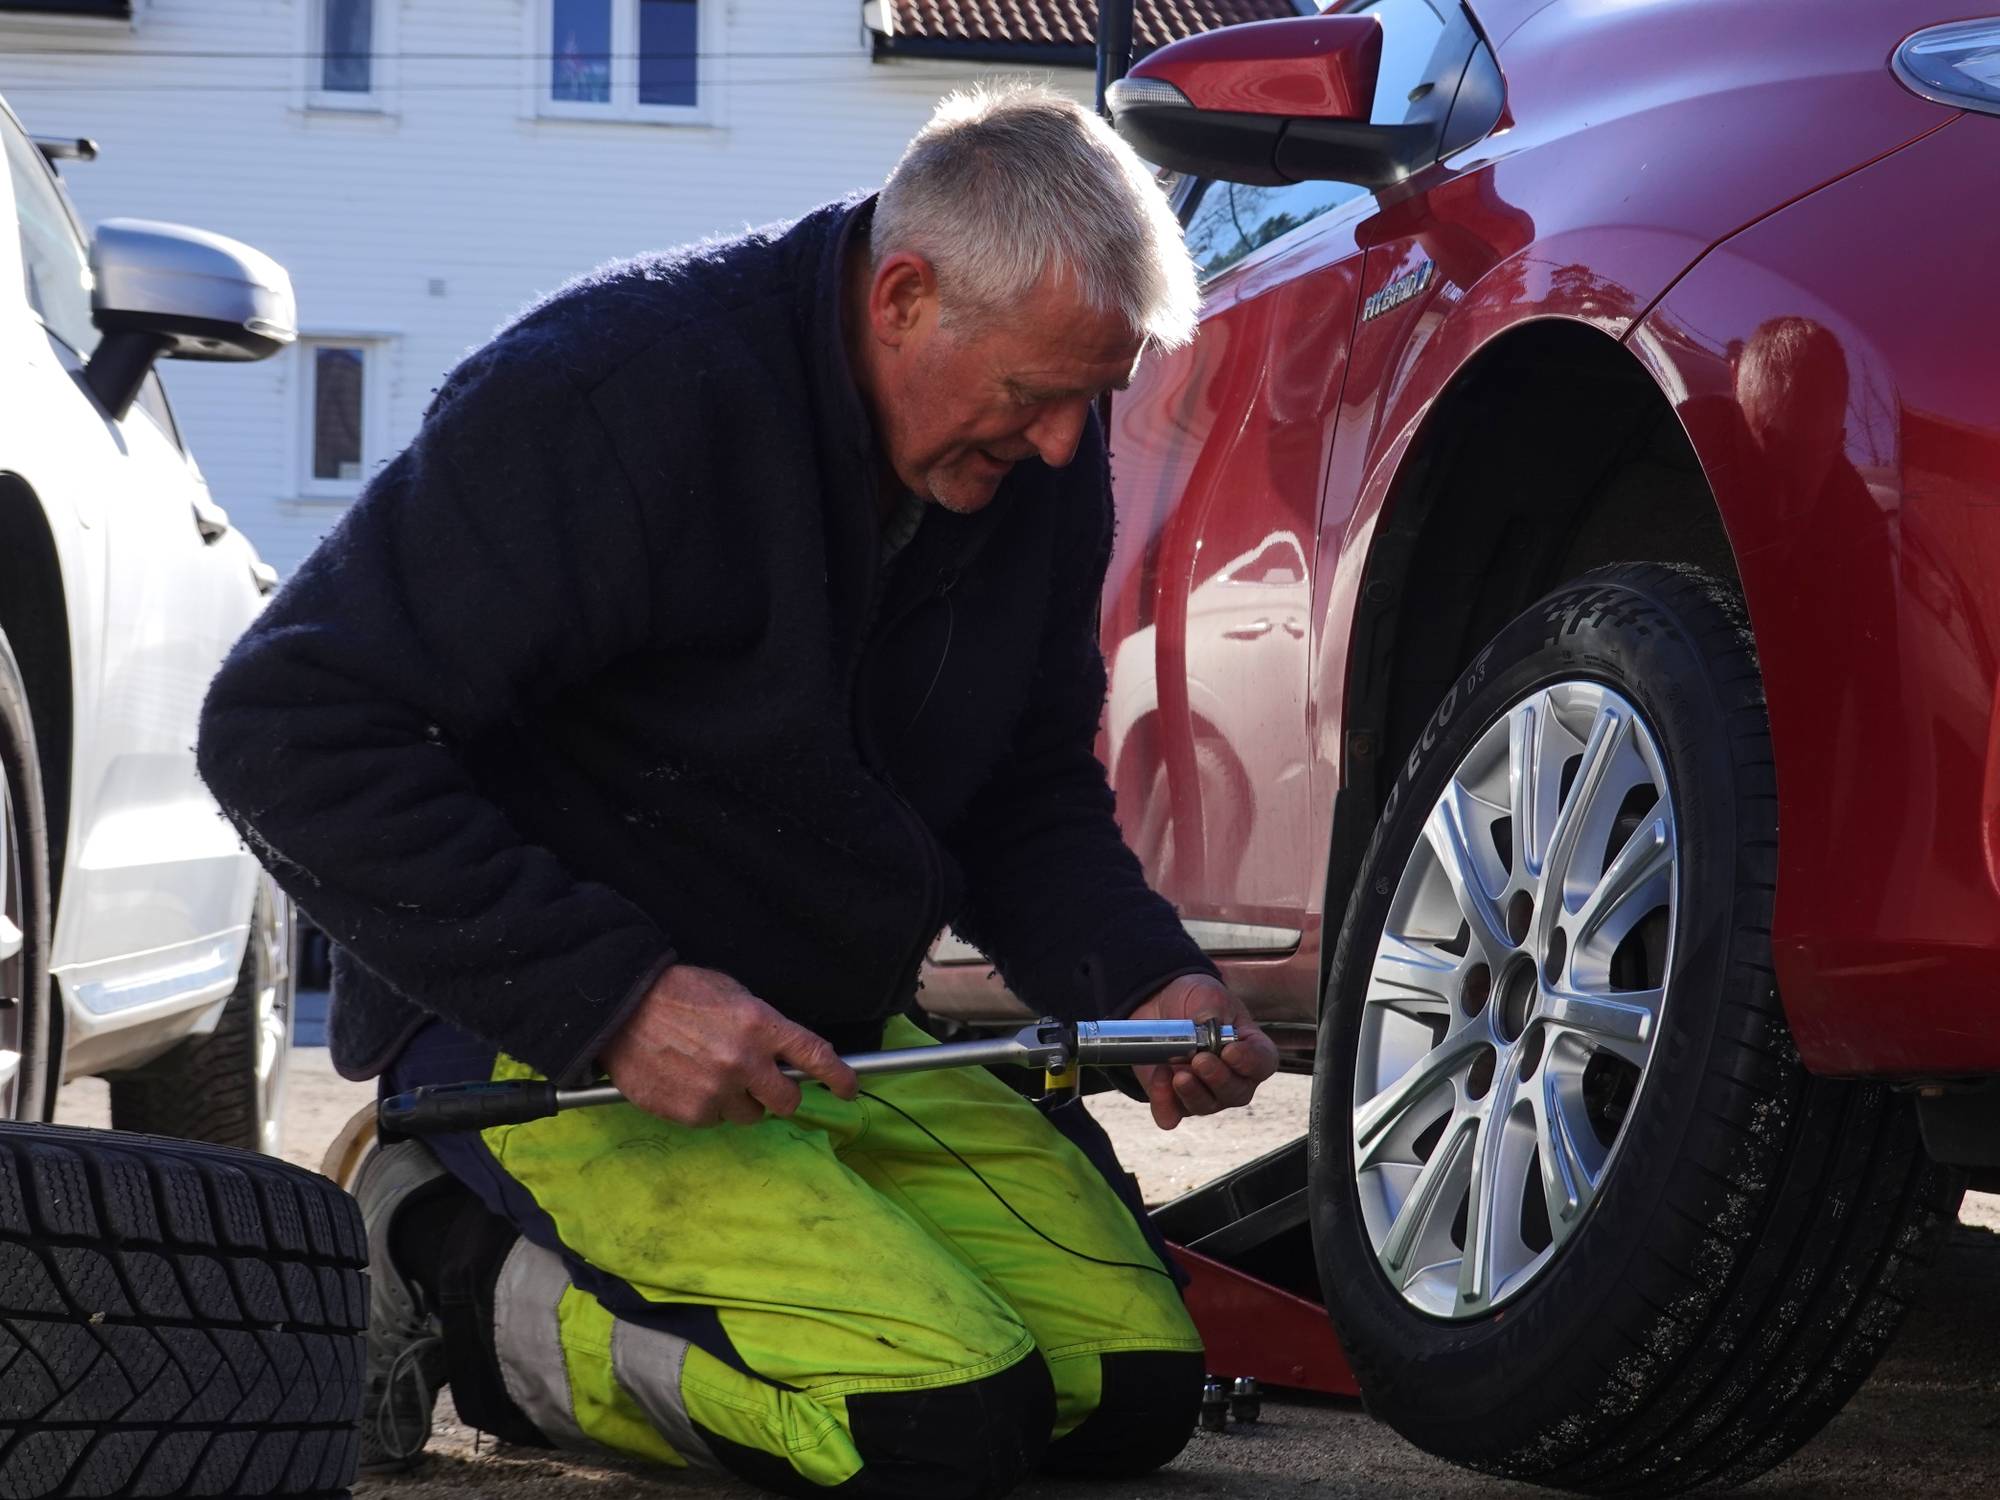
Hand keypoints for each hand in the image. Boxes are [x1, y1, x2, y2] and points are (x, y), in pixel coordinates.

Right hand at [599, 964, 858, 1126]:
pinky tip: (688, 1082)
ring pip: (750, 1115)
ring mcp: (717, 1091)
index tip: (850, 1089)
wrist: (621, 1010)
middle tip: (763, 1084)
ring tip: (711, 1075)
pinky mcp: (691, 1113)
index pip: (814, 1056)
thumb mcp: (732, 994)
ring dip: (740, 1102)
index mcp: (760, 1025)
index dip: (839, 1076)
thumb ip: (763, 1026)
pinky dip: (708, 1107)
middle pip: (788, 1101)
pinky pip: (715, 1120)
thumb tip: (785, 1054)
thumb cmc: (678, 994)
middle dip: (781, 1095)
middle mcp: (744, 1061)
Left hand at [1125, 975, 1277, 1130]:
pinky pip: (1171, 1114)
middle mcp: (1233, 1078)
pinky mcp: (1174, 1100)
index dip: (1250, 1062)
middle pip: (1236, 1093)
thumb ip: (1212, 1014)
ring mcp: (1205, 1093)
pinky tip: (1159, 1077)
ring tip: (1178, 1072)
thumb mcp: (1209, 997)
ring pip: (1205, 1106)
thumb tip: (1204, 1032)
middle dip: (1218, 1079)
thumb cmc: (1196, 1001)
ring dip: (1191, 1092)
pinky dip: (1164, 1102)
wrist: (1161, 1005)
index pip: (1262, 1064)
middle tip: (1200, 1060)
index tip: (1230, 1051)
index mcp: (1250, 1050)